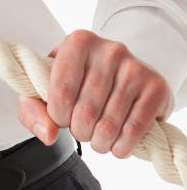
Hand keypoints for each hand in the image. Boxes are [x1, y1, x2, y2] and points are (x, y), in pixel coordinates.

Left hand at [18, 29, 174, 157]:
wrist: (120, 76)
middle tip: (82, 129)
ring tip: (98, 137)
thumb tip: (48, 134)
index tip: (60, 117)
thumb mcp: (44, 90)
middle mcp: (110, 50)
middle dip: (80, 132)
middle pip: (86, 111)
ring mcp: (136, 67)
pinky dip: (122, 147)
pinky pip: (135, 130)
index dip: (58, 116)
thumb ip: (33, 110)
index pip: (61, 91)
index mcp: (78, 42)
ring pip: (110, 125)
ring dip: (100, 142)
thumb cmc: (76, 82)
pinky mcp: (156, 87)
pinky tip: (117, 144)